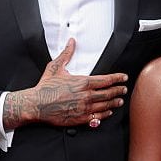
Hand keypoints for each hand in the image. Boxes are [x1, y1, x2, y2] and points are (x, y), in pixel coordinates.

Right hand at [4, 38, 127, 128]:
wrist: (36, 105)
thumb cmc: (45, 87)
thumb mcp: (55, 67)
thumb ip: (66, 54)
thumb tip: (71, 42)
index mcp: (83, 82)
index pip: (106, 80)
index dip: (117, 78)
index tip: (123, 78)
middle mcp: (86, 95)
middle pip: (109, 93)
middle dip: (119, 91)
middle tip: (124, 89)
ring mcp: (84, 108)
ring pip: (105, 105)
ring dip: (114, 102)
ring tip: (119, 101)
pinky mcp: (80, 118)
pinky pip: (97, 117)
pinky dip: (105, 114)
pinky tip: (108, 112)